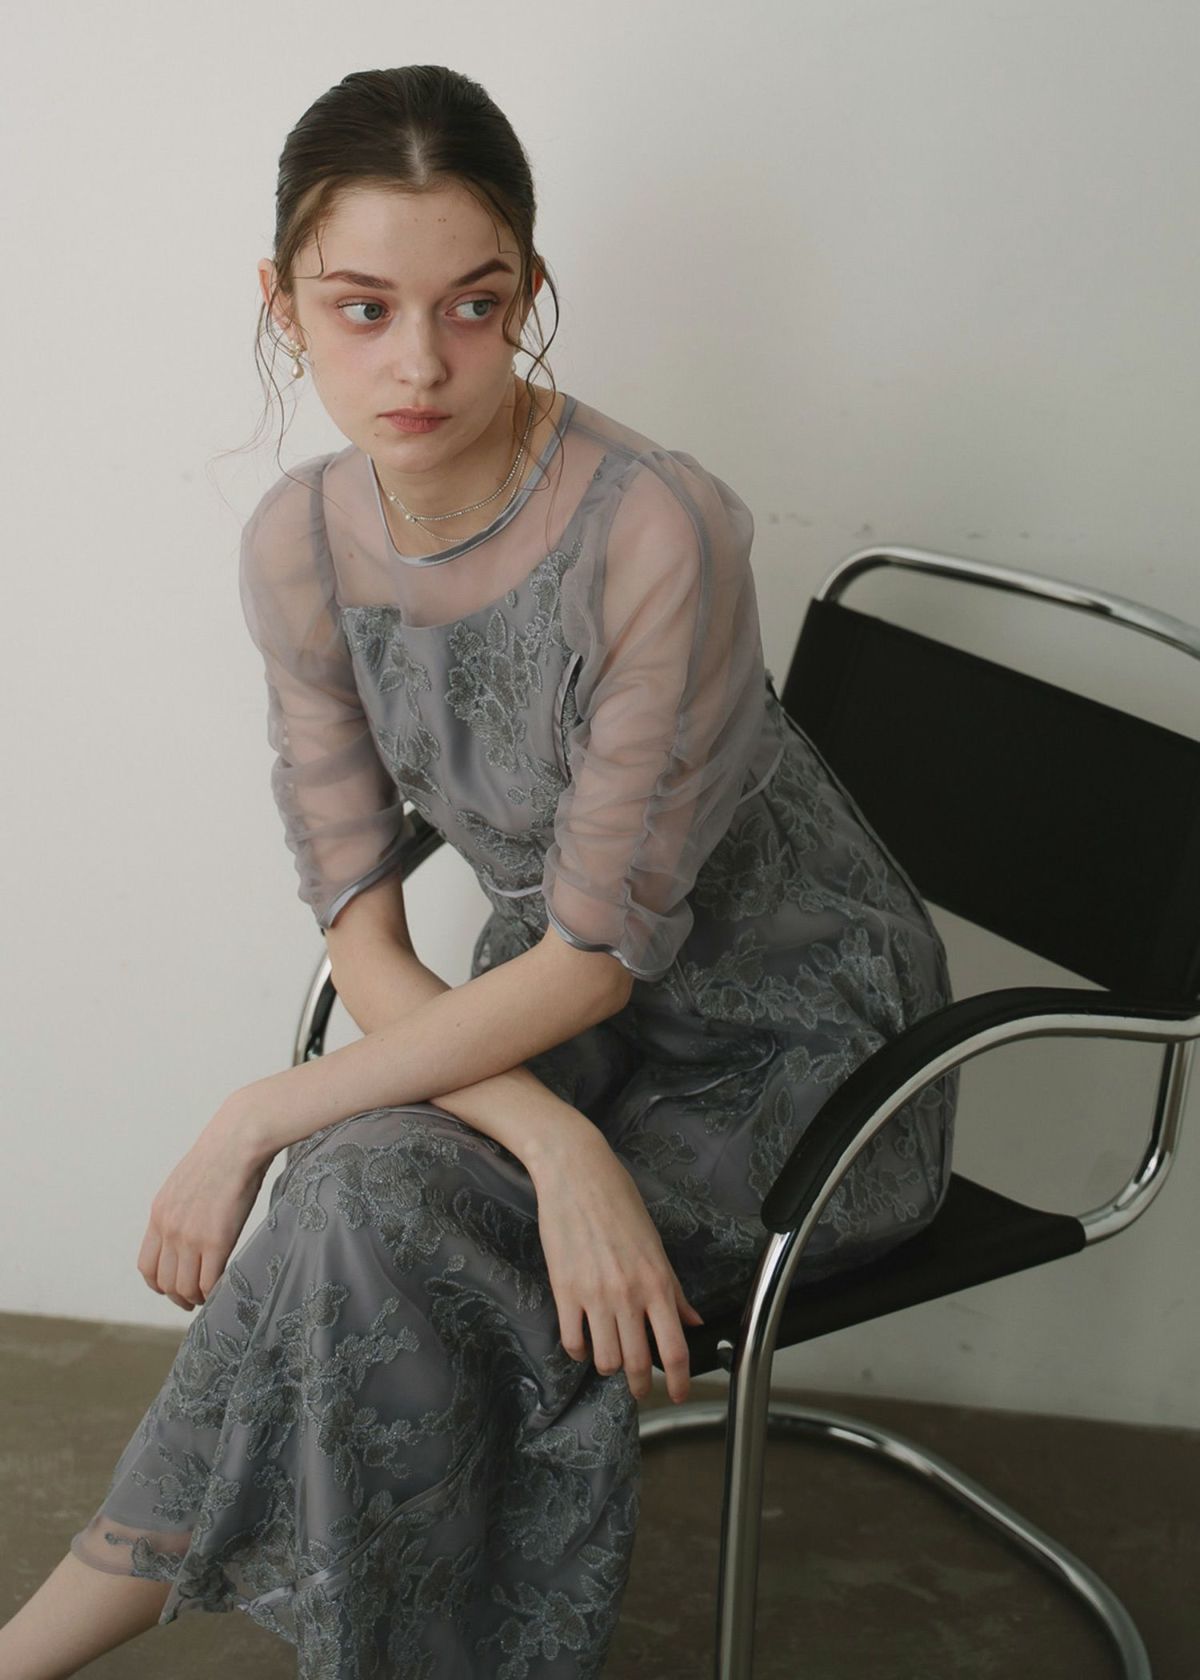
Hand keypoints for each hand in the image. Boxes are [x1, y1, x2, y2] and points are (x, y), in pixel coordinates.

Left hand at [137, 1103, 272, 1310]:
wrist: (238, 1140)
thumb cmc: (221, 1155)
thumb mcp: (184, 1184)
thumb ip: (180, 1210)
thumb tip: (188, 1228)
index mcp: (159, 1215)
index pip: (147, 1267)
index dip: (159, 1284)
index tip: (174, 1288)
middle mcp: (169, 1230)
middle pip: (164, 1282)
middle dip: (178, 1296)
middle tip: (194, 1299)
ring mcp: (191, 1237)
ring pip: (185, 1288)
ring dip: (196, 1297)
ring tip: (209, 1295)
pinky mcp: (216, 1240)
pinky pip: (210, 1281)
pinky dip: (215, 1290)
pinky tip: (224, 1285)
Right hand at [529, 1125, 704, 1403]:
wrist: (577, 1173)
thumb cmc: (619, 1201)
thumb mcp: (655, 1245)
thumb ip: (674, 1289)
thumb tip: (693, 1321)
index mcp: (658, 1282)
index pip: (675, 1347)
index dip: (680, 1380)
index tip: (680, 1394)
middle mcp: (629, 1294)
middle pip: (639, 1363)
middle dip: (642, 1385)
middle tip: (641, 1390)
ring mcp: (594, 1295)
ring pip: (605, 1360)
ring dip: (609, 1366)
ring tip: (610, 1357)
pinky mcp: (564, 1291)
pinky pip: (572, 1341)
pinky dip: (579, 1351)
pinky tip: (584, 1341)